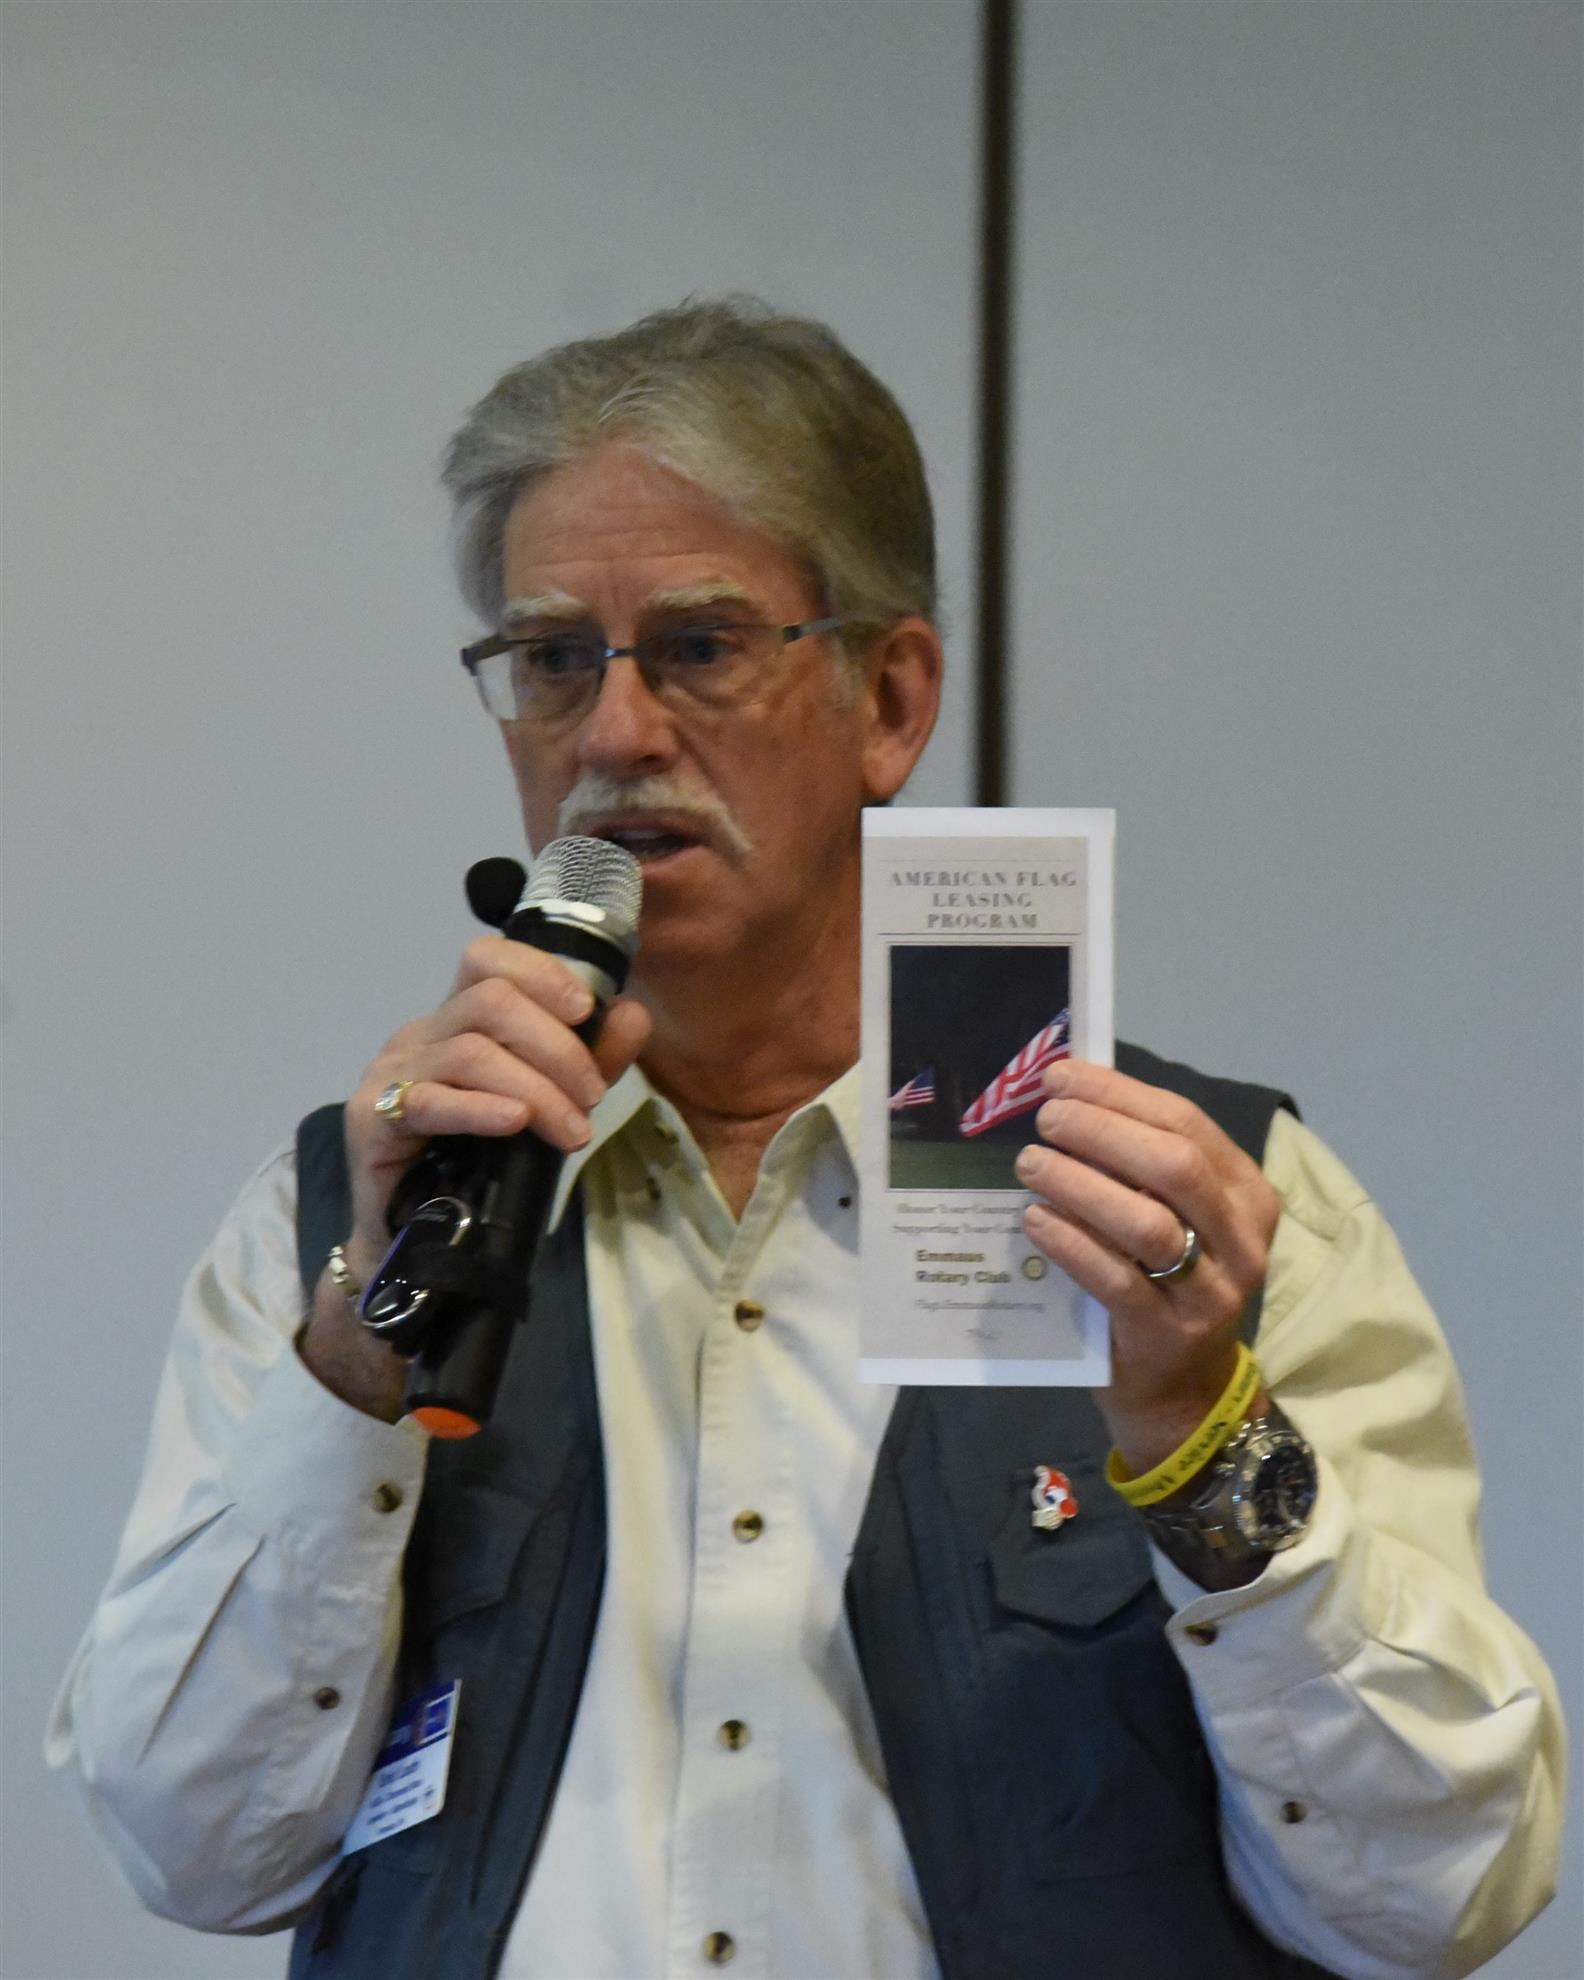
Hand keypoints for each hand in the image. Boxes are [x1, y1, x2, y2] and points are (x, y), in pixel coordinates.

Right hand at [341, 935, 651, 1272]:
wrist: (413, 1233)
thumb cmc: (477, 1161)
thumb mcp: (549, 1101)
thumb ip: (591, 1059)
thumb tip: (632, 1015)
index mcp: (458, 1018)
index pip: (488, 959)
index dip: (540, 972)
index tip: (587, 1010)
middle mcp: (421, 1033)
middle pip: (490, 1001)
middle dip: (556, 1046)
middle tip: (592, 1096)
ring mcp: (392, 1073)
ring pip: (470, 1051)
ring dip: (537, 1088)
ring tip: (572, 1131)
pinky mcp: (373, 1119)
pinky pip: (429, 1102)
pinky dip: (481, 1109)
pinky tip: (516, 1122)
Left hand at [1015, 1060, 1280, 1474]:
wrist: (1183, 1391)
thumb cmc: (1168, 1282)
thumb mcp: (1174, 1217)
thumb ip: (1138, 1164)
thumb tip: (1068, 1094)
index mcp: (1248, 1195)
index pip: (1187, 1124)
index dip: (1120, 1094)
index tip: (1061, 1077)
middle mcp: (1242, 1241)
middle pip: (1175, 1166)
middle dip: (1103, 1131)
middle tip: (1045, 1121)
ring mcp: (1210, 1293)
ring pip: (1147, 1223)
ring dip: (1080, 1183)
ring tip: (1030, 1164)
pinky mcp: (1166, 1335)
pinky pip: (1115, 1280)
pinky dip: (1070, 1242)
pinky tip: (1034, 1220)